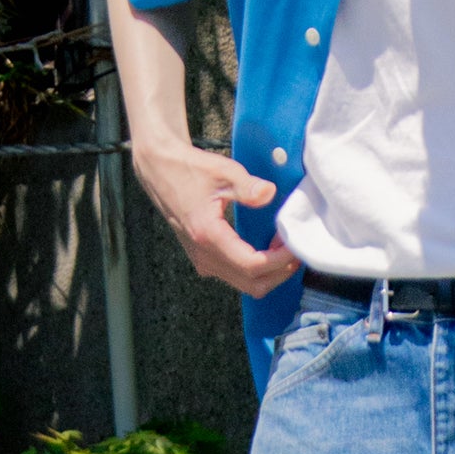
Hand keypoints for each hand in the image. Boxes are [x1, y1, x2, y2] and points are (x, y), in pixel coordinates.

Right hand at [132, 138, 300, 299]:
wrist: (159, 170)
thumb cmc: (189, 168)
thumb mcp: (222, 171)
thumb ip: (247, 186)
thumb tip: (269, 193)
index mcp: (208, 236)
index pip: (252, 265)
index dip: (279, 260)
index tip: (294, 245)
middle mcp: (204, 256)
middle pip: (252, 284)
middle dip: (279, 273)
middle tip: (295, 251)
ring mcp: (202, 261)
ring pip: (245, 285)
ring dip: (269, 273)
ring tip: (283, 249)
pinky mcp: (203, 260)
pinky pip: (235, 276)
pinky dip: (255, 270)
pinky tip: (265, 249)